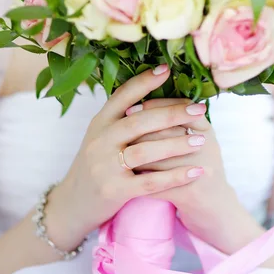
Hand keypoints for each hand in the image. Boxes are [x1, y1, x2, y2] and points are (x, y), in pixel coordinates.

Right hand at [45, 65, 208, 250]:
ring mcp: (105, 166)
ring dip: (177, 144)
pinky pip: (150, 182)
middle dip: (172, 113)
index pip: (122, 96)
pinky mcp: (114, 191)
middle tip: (199, 109)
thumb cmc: (95, 166)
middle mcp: (99, 141)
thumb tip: (153, 97)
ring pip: (146, 151)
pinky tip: (195, 171)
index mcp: (98, 123)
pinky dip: (175, 176)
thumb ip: (120, 119)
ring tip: (201, 140)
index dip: (144, 81)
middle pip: (140, 121)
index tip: (167, 69)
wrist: (72, 204)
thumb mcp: (99, 137)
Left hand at [129, 98, 262, 253]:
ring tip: (119, 150)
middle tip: (120, 125)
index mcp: (208, 132)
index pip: (181, 109)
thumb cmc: (200, 172)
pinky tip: (126, 176)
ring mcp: (200, 171)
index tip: (132, 107)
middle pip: (168, 130)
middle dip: (140, 127)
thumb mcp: (199, 143)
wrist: (217, 212)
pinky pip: (158, 183)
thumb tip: (143, 102)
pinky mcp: (190, 194)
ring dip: (135, 153)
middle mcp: (207, 148)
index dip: (155, 106)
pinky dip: (140, 179)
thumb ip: (179, 123)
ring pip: (159, 157)